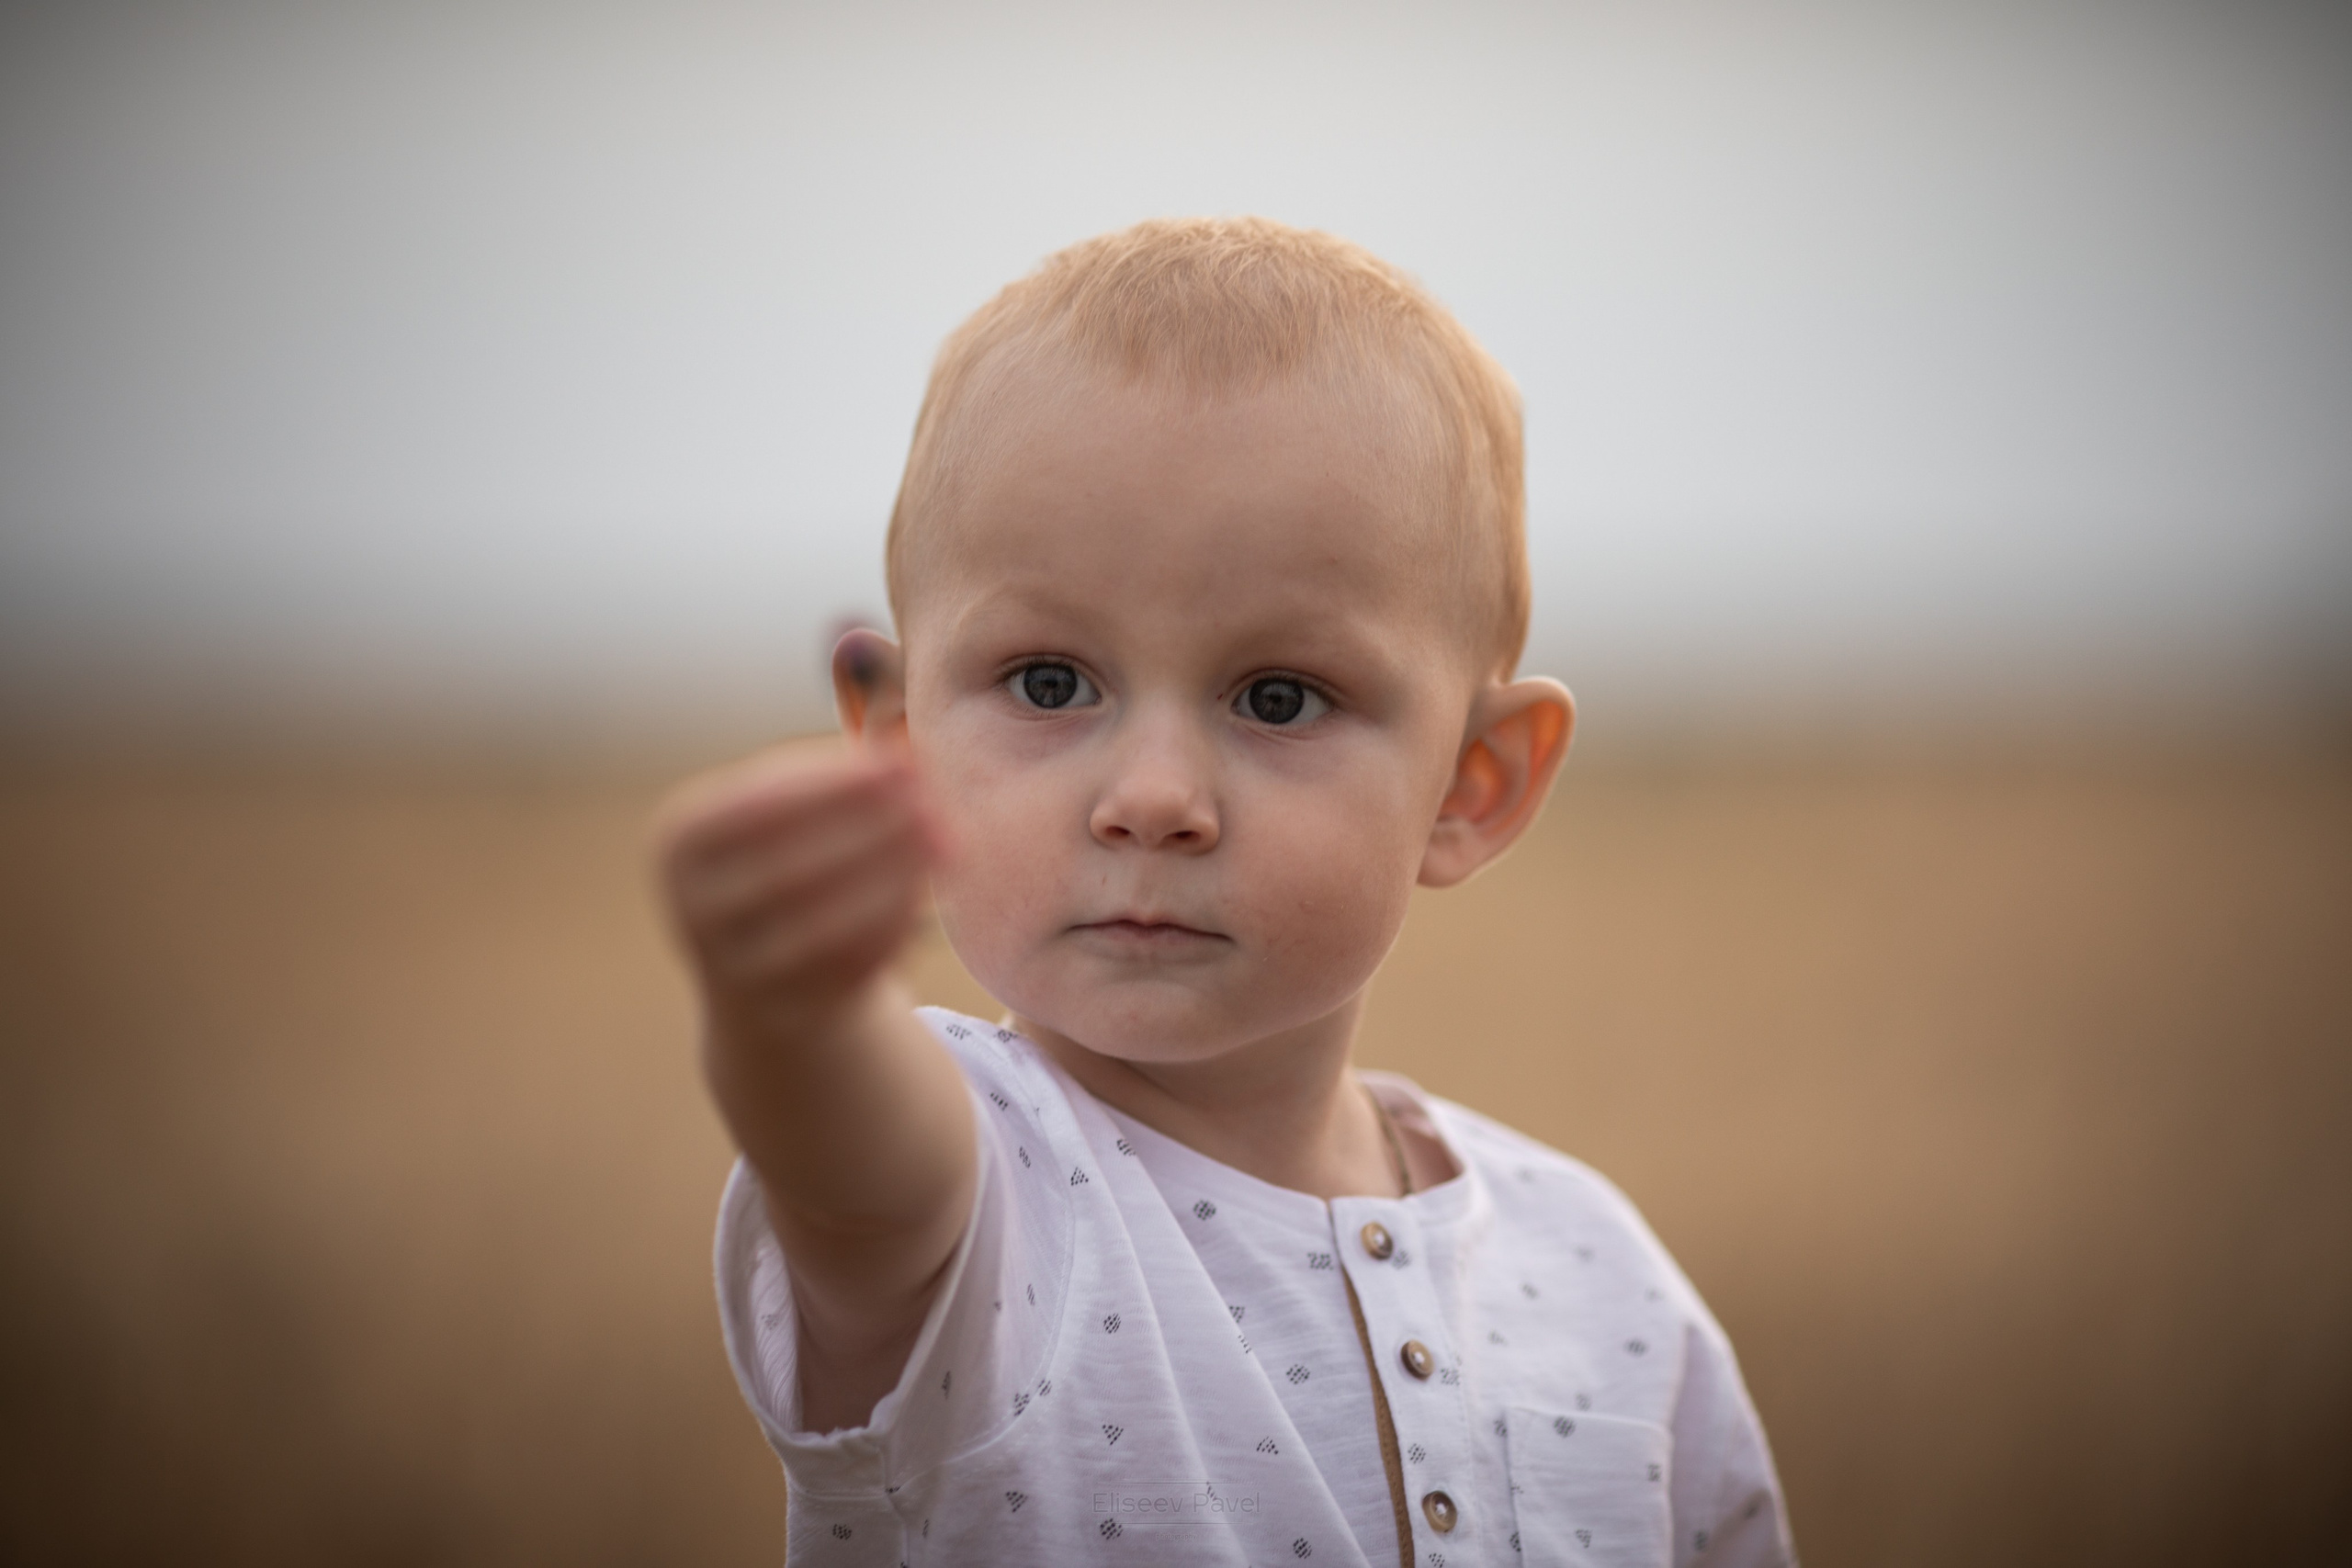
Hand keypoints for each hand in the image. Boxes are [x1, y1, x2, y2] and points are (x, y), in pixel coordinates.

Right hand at [655, 740, 941, 1053]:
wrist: (758, 968)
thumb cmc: (782, 854)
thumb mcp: (788, 808)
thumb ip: (840, 779)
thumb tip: (909, 759)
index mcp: (681, 844)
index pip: (757, 808)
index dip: (836, 785)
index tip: (906, 766)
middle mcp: (692, 911)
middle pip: (789, 869)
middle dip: (872, 834)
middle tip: (936, 810)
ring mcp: (732, 971)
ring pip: (819, 929)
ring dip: (891, 882)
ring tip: (947, 847)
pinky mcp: (780, 1014)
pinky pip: (843, 972)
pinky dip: (891, 928)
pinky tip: (927, 894)